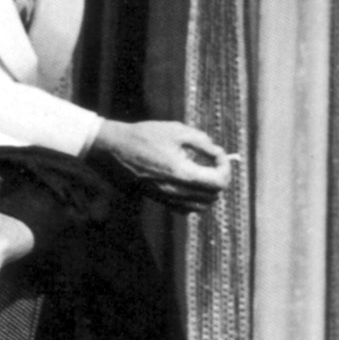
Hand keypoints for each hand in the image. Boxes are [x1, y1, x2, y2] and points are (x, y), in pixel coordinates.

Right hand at [93, 119, 232, 209]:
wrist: (113, 148)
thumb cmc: (144, 136)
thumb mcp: (177, 130)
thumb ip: (203, 141)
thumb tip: (217, 152)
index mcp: (182, 172)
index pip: (219, 181)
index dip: (225, 166)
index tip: (218, 154)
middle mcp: (175, 190)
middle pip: (214, 195)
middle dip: (219, 177)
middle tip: (212, 161)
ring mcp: (166, 197)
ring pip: (202, 205)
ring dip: (208, 190)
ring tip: (202, 173)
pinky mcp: (158, 199)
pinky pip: (186, 209)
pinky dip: (195, 199)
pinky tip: (188, 183)